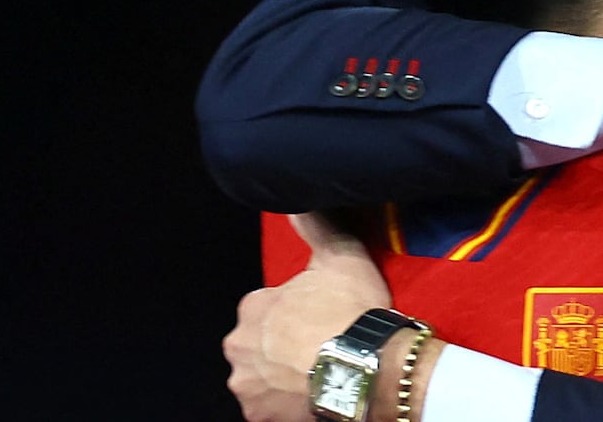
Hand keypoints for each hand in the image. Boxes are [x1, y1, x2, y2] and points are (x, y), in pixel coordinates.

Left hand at [223, 213, 391, 421]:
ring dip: (280, 374)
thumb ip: (317, 228)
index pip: (267, 306)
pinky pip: (268, 406)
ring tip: (317, 371)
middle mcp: (239, 344)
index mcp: (254, 305)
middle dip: (280, 345)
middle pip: (258, 342)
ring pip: (260, 375)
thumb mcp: (341, 257)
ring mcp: (246, 382)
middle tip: (319, 346)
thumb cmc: (350, 313)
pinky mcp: (258, 414)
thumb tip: (298, 202)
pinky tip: (311, 392)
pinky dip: (285, 402)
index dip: (296, 311)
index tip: (320, 316)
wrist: (364, 367)